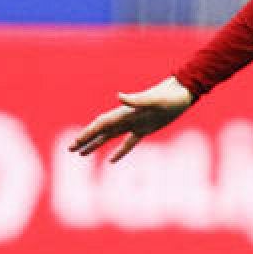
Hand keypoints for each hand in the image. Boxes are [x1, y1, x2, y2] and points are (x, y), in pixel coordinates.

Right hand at [69, 76, 194, 162]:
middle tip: (70, 149)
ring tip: (82, 154)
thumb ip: (136, 100)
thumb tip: (118, 96)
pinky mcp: (146, 129)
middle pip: (101, 131)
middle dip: (85, 140)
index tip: (75, 142)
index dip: (88, 133)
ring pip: (110, 136)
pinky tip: (111, 160)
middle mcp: (127, 118)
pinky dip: (120, 151)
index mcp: (125, 113)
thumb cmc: (169, 95)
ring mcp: (135, 124)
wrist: (182, 93)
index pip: (101, 124)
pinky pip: (129, 142)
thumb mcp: (154, 99)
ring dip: (96, 144)